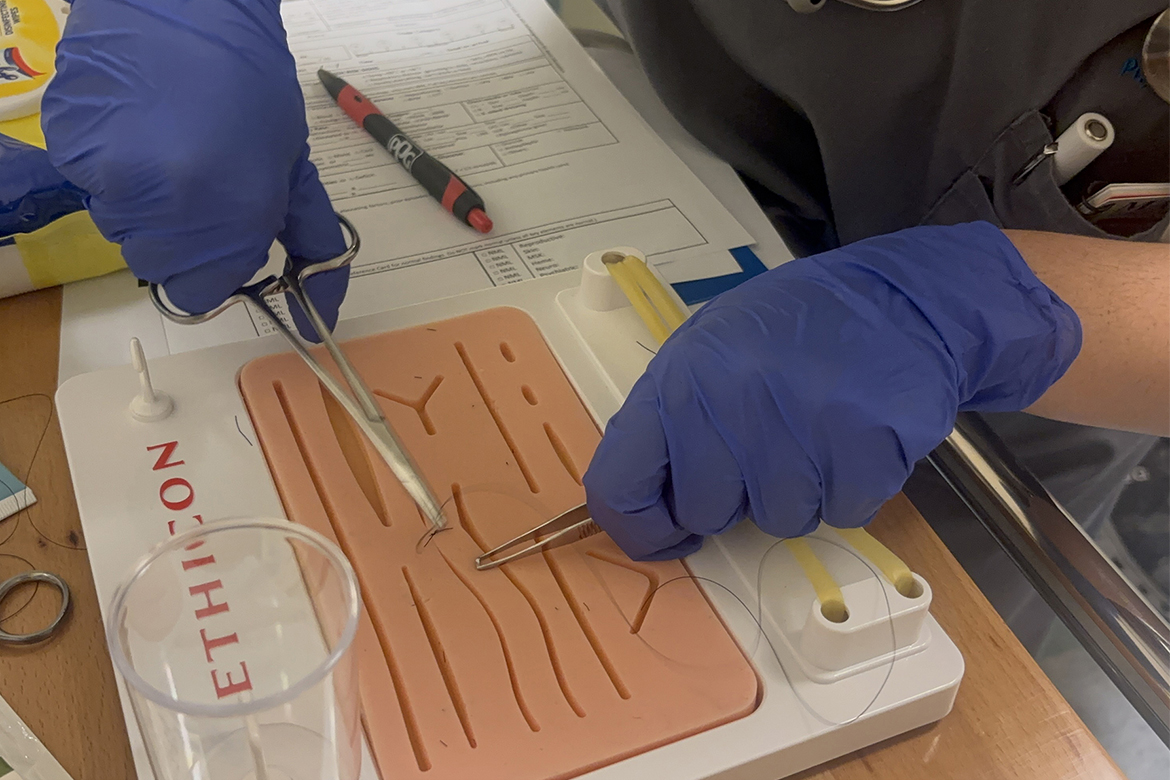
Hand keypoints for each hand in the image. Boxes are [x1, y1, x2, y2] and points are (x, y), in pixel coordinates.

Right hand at [41, 0, 346, 338]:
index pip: (202, 293)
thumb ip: (309, 244)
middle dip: (186, 240)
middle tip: (203, 184)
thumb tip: (321, 315)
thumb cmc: (252, 83)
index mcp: (231, 216)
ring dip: (149, 207)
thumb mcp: (294, 169)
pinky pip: (93, 190)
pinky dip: (115, 172)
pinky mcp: (70, 148)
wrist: (188, 5)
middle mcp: (165, 209)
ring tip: (172, 149)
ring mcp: (110, 178)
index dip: (218, 268)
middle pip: (161, 267)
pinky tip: (140, 131)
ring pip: (124, 230)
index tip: (229, 235)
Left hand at [583, 222, 1081, 559]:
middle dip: (735, 498)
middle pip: (706, 513)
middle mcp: (730, 399)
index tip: (669, 532)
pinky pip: (842, 513)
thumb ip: (676, 421)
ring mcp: (798, 423)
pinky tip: (854, 438)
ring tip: (816, 432)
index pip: (620, 485)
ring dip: (799, 493)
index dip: (640, 528)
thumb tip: (651, 507)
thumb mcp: (711, 350)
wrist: (902, 298)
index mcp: (680, 377)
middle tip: (767, 449)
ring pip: (778, 521)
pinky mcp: (864, 446)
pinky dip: (851, 489)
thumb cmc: (797, 328)